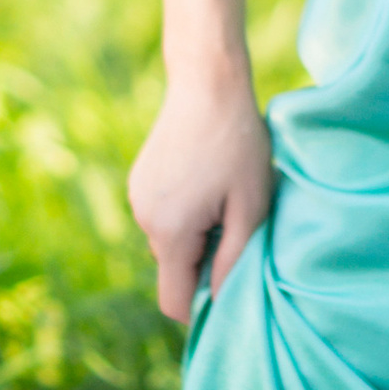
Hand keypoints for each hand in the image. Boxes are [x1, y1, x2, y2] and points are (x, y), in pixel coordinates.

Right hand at [129, 70, 274, 326]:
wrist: (208, 83)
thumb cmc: (238, 144)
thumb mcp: (251, 207)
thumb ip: (234, 260)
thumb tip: (221, 301)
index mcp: (169, 232)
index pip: (174, 301)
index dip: (204, 306)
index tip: (232, 284)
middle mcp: (143, 219)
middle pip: (174, 269)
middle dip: (205, 262)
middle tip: (238, 223)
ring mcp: (137, 197)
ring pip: (170, 242)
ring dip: (197, 234)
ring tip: (224, 195)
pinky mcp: (140, 180)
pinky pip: (164, 215)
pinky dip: (186, 212)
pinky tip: (208, 179)